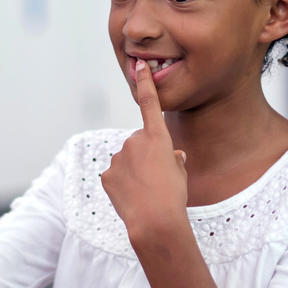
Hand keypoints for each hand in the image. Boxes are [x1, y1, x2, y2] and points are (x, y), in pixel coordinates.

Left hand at [101, 59, 188, 247]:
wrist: (155, 221)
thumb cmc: (174, 197)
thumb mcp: (181, 174)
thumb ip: (174, 159)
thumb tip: (173, 156)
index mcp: (157, 137)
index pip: (150, 104)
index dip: (144, 83)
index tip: (138, 65)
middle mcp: (134, 141)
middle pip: (139, 144)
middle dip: (145, 157)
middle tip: (156, 179)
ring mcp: (118, 157)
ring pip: (127, 161)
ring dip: (134, 172)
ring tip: (145, 191)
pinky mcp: (107, 174)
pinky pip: (116, 175)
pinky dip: (123, 184)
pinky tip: (132, 196)